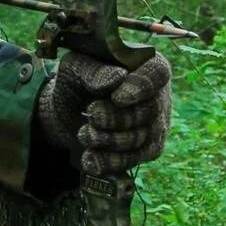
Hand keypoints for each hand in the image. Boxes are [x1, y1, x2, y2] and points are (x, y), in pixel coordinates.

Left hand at [37, 52, 170, 175]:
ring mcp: (155, 123)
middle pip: (149, 111)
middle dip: (117, 118)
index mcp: (145, 63)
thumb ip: (94, 71)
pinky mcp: (146, 148)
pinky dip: (111, 162)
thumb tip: (117, 78)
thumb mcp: (76, 68)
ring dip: (111, 141)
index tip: (118, 98)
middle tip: (92, 115)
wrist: (67, 108)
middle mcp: (157, 94)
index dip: (141, 87)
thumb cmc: (76, 79)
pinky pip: (136, 159)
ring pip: (143, 139)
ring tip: (85, 134)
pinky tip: (90, 160)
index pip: (157, 73)